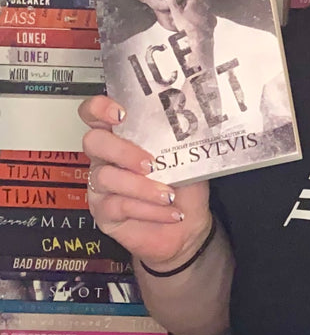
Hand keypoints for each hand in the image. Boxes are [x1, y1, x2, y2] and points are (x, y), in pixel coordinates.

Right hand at [79, 94, 211, 269]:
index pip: (96, 114)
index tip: (120, 113)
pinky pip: (118, 206)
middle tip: (150, 164)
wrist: (189, 225)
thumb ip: (178, 141)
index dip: (99, 109)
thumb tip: (186, 124)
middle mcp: (106, 159)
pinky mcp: (104, 213)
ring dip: (142, 187)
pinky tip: (169, 211)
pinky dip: (149, 209)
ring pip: (106, 177)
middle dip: (122, 150)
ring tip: (169, 195)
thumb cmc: (185, 188)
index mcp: (123, 138)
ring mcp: (101, 186)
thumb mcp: (186, 159)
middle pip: (94, 142)